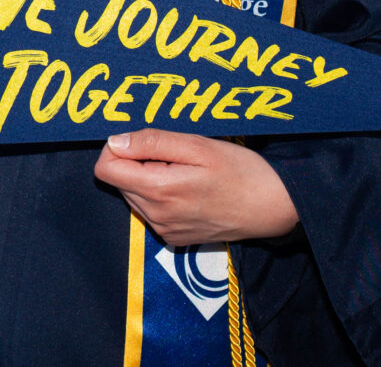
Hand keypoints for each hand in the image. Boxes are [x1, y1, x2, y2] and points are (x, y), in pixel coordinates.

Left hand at [93, 129, 299, 245]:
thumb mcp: (198, 145)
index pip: (105, 170)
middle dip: (137, 163)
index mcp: (159, 191)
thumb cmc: (240, 171)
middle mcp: (157, 217)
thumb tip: (115, 142)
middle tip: (175, 158)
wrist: (275, 207)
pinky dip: (161, 196)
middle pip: (119, 182)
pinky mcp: (175, 239)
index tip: (144, 142)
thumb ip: (152, 142)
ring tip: (185, 174)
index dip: (117, 149)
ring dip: (149, 179)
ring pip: (134, 196)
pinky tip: (190, 191)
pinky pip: (151, 211)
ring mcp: (166, 231)